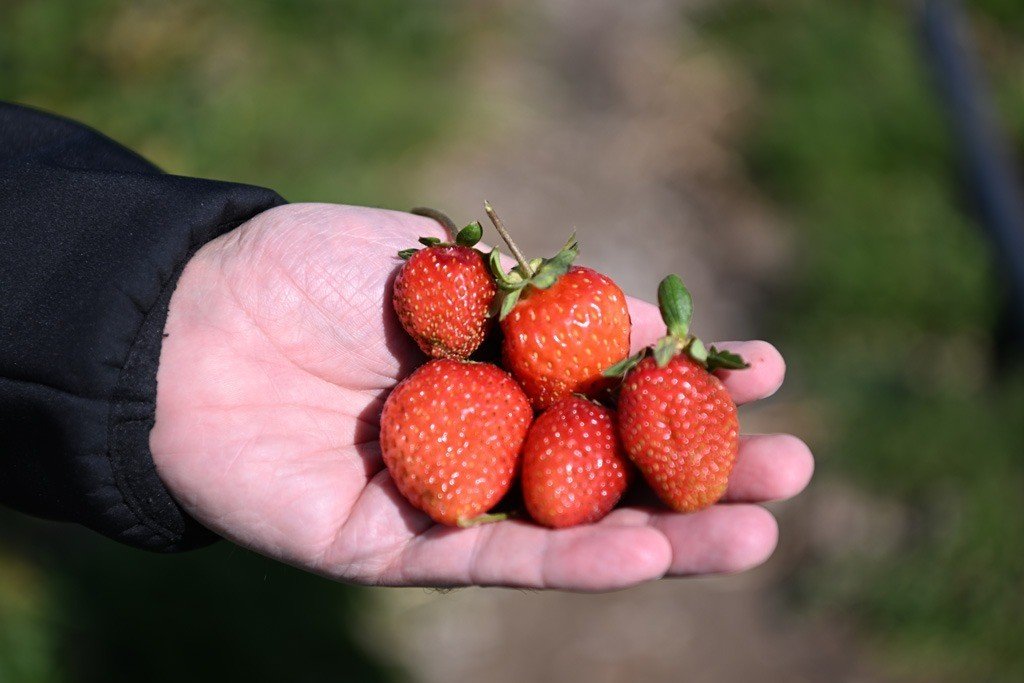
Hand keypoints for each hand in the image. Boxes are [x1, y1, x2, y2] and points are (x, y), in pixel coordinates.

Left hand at [151, 203, 812, 590]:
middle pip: (611, 469)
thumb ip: (541, 302)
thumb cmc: (307, 273)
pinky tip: (647, 552)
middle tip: (794, 471)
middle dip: (703, 472)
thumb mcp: (442, 263)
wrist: (186, 322)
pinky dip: (573, 560)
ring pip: (573, 529)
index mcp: (502, 370)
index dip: (691, 385)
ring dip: (667, 537)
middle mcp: (489, 439)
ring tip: (760, 532)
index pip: (615, 389)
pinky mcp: (399, 548)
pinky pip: (496, 559)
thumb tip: (650, 323)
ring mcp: (451, 498)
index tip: (771, 373)